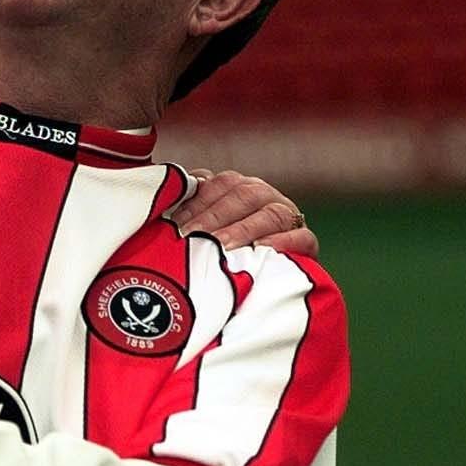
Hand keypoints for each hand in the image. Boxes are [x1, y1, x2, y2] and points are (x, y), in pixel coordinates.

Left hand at [173, 168, 318, 256]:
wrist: (263, 281)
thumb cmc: (220, 253)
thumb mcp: (201, 230)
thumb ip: (187, 213)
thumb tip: (159, 203)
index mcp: (237, 187)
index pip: (216, 184)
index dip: (195, 201)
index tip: (174, 223)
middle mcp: (263, 196)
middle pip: (242, 194)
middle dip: (214, 216)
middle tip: (191, 237)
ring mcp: (288, 216)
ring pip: (271, 213)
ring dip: (244, 229)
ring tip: (222, 246)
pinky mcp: (306, 242)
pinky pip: (302, 237)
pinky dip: (285, 242)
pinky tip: (263, 250)